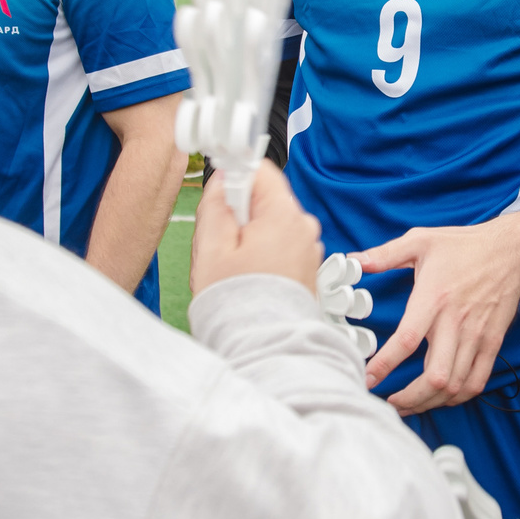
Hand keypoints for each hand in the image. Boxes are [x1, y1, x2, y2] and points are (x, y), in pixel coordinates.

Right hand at [190, 162, 322, 295]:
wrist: (265, 349)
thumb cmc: (238, 304)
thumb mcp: (211, 248)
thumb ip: (215, 206)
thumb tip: (222, 182)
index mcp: (284, 216)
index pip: (260, 170)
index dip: (234, 174)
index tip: (219, 188)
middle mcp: (304, 229)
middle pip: (263, 200)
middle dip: (237, 214)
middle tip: (217, 244)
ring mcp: (308, 250)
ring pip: (269, 226)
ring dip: (246, 238)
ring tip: (231, 269)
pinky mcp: (306, 270)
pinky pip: (279, 248)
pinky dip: (260, 256)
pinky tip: (246, 280)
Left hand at [359, 205, 519, 412]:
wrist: (511, 251)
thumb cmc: (464, 246)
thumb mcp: (421, 240)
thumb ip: (385, 254)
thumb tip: (353, 260)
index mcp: (433, 298)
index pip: (407, 340)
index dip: (385, 364)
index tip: (367, 379)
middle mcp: (456, 322)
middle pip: (435, 376)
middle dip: (410, 397)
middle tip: (389, 403)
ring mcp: (477, 336)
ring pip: (455, 385)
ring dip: (430, 402)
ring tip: (409, 406)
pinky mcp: (492, 343)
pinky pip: (477, 381)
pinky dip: (458, 397)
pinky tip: (440, 397)